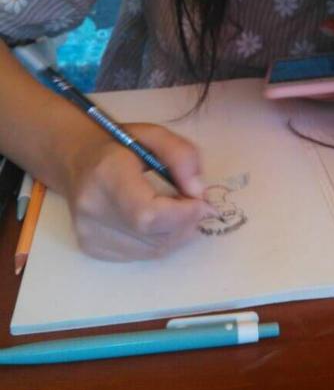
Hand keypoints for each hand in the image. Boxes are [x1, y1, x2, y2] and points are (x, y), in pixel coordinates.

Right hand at [64, 123, 208, 260]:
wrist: (77, 159)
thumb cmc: (119, 144)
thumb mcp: (154, 134)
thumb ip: (181, 156)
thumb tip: (197, 191)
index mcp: (107, 175)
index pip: (148, 215)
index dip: (182, 215)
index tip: (201, 202)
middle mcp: (92, 208)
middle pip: (153, 236)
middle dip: (185, 223)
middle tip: (193, 203)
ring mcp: (88, 233)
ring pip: (151, 251)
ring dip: (176, 234)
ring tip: (176, 209)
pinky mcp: (91, 248)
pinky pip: (139, 255)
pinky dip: (158, 241)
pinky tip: (157, 221)